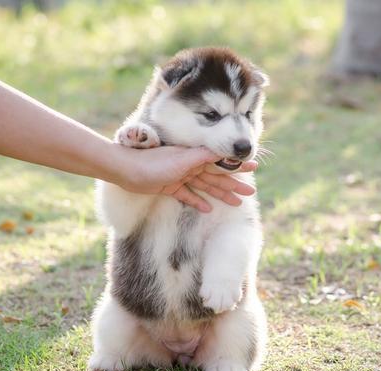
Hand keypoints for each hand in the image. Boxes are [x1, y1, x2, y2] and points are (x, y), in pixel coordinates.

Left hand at [115, 144, 256, 212]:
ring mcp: (180, 177)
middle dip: (234, 184)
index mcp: (195, 156)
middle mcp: (190, 165)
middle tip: (250, 192)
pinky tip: (208, 210)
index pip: (221, 161)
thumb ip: (205, 155)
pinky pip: (188, 196)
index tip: (253, 167)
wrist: (126, 169)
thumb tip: (226, 149)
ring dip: (221, 195)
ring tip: (236, 204)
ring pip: (205, 187)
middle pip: (217, 176)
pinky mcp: (170, 187)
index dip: (237, 165)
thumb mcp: (184, 158)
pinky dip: (198, 202)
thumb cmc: (154, 163)